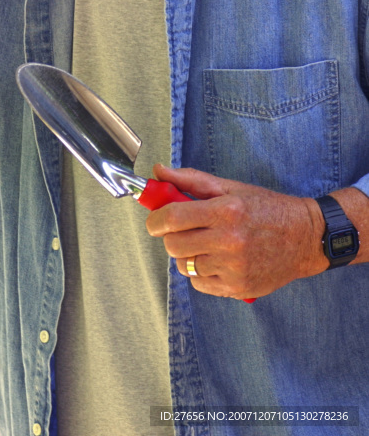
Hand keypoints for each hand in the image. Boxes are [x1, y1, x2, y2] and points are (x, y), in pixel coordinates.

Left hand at [146, 163, 327, 299]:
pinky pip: (199, 284)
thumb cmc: (266, 208)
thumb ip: (191, 180)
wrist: (305, 237)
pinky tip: (215, 260)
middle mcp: (230, 241)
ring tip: (204, 243)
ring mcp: (234, 268)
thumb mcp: (231, 188)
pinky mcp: (238, 288)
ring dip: (187, 255)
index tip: (155, 221)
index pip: (174, 217)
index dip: (156, 220)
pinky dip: (200, 273)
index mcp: (227, 211)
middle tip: (182, 230)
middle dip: (170, 236)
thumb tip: (159, 172)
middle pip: (174, 245)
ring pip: (185, 266)